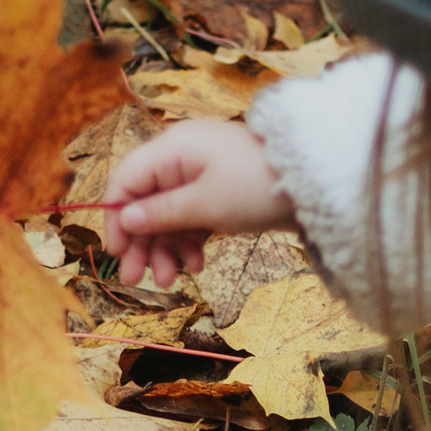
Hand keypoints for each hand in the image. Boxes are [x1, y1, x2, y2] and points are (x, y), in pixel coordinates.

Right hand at [104, 116, 293, 288]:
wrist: (314, 184)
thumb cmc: (258, 187)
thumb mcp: (205, 204)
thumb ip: (161, 213)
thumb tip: (124, 220)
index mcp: (172, 149)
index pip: (126, 180)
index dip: (116, 216)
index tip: (117, 252)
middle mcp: (181, 159)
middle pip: (145, 202)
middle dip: (140, 242)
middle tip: (134, 279)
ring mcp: (200, 175)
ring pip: (168, 215)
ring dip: (164, 248)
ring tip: (168, 280)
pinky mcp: (218, 192)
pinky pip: (191, 217)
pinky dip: (189, 241)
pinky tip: (196, 265)